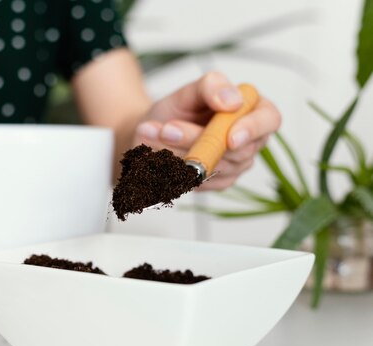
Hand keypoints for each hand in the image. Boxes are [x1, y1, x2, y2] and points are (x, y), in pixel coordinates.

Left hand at [133, 71, 280, 189]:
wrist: (154, 130)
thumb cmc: (179, 108)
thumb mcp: (190, 90)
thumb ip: (211, 86)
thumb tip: (233, 101)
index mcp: (253, 110)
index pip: (269, 120)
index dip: (253, 129)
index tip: (230, 137)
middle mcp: (250, 142)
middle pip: (236, 150)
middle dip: (197, 140)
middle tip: (167, 129)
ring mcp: (234, 166)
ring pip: (214, 166)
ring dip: (178, 152)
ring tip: (152, 134)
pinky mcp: (214, 183)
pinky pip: (198, 180)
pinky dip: (172, 167)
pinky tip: (154, 153)